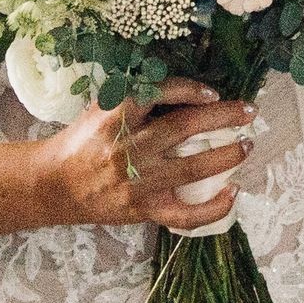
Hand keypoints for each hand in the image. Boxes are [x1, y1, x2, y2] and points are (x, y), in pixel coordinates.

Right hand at [36, 81, 255, 234]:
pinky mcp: (142, 209)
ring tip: (247, 146)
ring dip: (227, 156)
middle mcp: (128, 147)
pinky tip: (232, 193)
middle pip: (184, 127)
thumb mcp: (101, 108)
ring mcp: (137, 182)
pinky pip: (184, 214)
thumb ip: (136, 96)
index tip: (213, 93)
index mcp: (115, 116)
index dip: (190, 89)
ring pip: (192, 168)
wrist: (54, 184)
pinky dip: (213, 207)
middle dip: (223, 117)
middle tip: (249, 112)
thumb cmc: (83, 140)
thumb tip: (185, 88)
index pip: (158, 93)